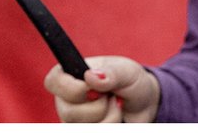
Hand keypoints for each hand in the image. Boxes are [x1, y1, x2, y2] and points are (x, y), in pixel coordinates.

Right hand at [44, 57, 160, 122]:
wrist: (144, 104)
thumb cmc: (130, 81)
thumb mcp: (125, 71)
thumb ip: (110, 73)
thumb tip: (89, 77)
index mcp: (70, 74)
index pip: (53, 82)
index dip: (71, 89)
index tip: (93, 89)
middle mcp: (67, 98)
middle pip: (67, 111)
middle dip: (97, 108)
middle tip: (111, 97)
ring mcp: (75, 119)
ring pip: (82, 127)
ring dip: (108, 120)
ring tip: (116, 107)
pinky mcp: (85, 130)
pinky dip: (109, 127)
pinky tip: (116, 119)